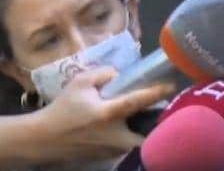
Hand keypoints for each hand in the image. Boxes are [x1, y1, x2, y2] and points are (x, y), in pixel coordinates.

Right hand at [27, 66, 173, 163]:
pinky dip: (132, 136)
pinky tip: (130, 126)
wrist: (43, 139)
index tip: (171, 85)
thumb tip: (120, 74)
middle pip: (148, 133)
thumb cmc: (63, 109)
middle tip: (164, 111)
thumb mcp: (79, 83)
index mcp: (108, 113)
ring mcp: (112, 149)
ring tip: (149, 116)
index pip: (138, 101)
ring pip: (138, 141)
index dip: (156, 92)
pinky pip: (128, 146)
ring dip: (145, 129)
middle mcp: (115, 134)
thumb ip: (103, 74)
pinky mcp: (108, 158)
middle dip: (159, 124)